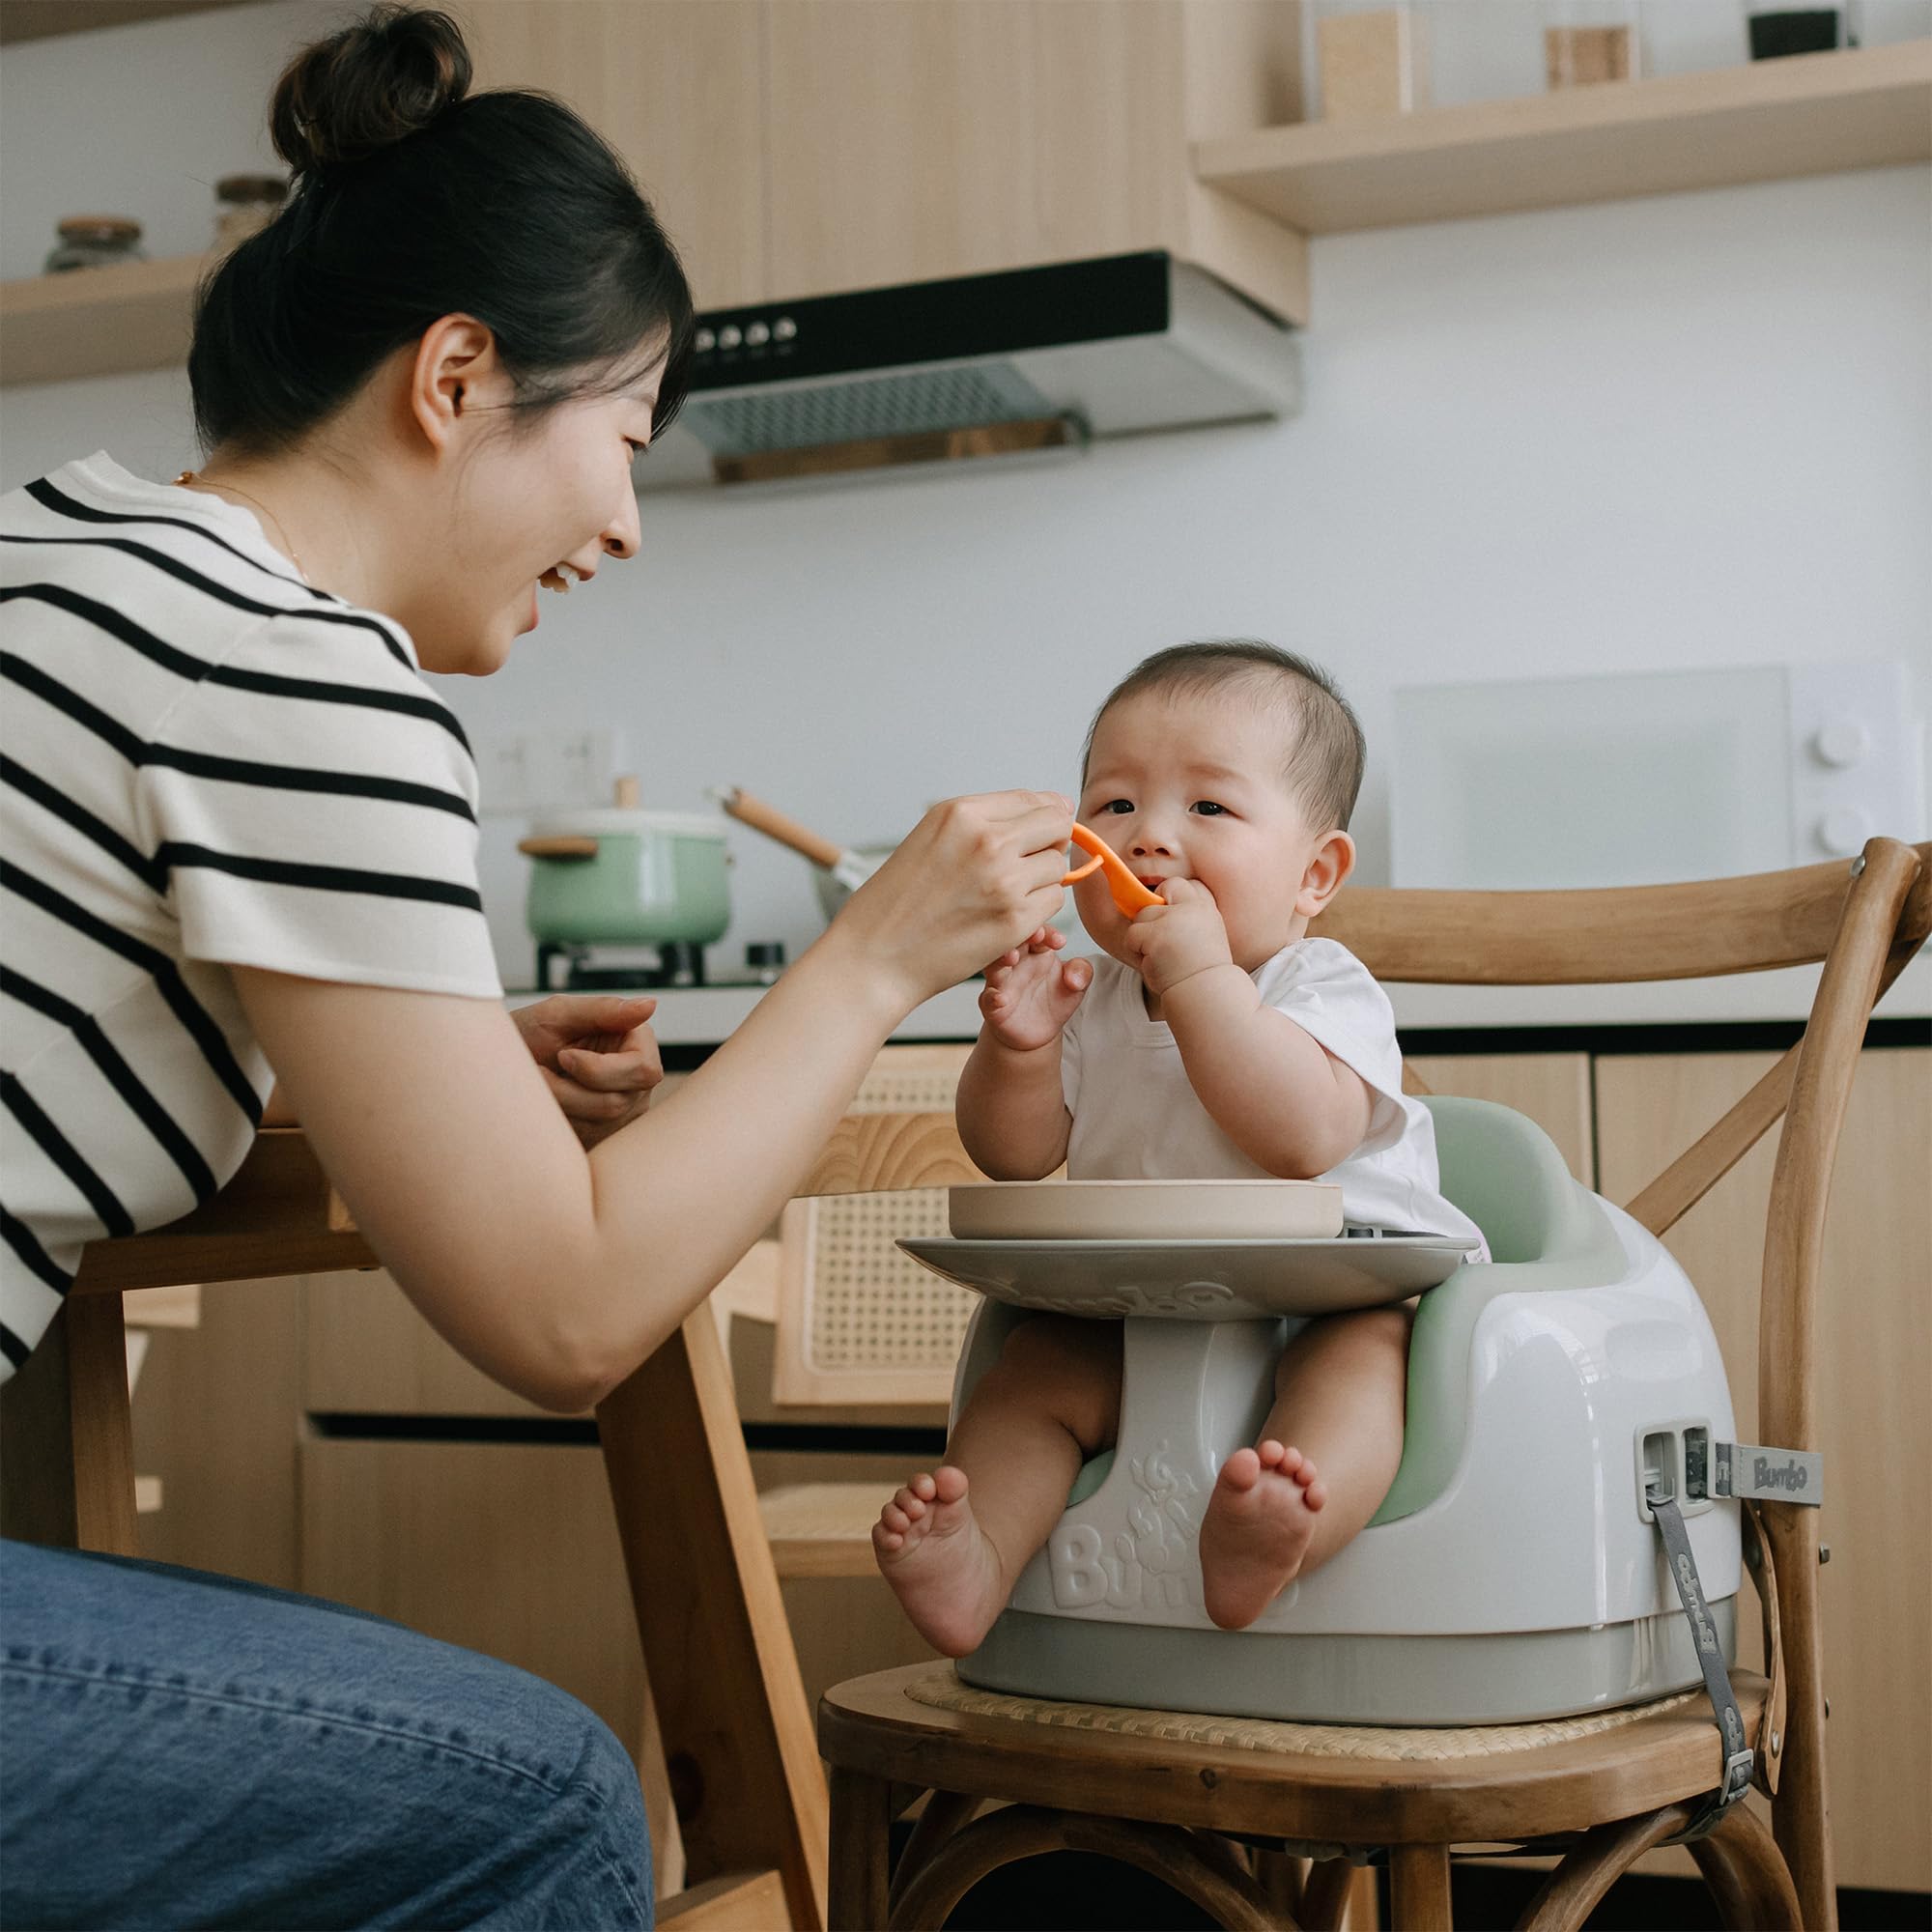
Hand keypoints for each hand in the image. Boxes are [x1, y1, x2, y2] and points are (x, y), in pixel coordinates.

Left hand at [512, 995, 662, 1146]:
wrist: (502, 1066)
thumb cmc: (529, 1033)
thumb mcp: (559, 1014)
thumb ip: (604, 1010)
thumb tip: (650, 1005)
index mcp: (636, 1043)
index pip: (643, 1070)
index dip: (600, 1069)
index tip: (564, 1056)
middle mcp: (637, 1081)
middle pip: (617, 1103)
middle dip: (569, 1091)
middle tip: (542, 1072)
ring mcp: (624, 1111)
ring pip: (597, 1125)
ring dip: (558, 1105)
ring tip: (541, 1084)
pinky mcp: (603, 1134)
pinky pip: (585, 1140)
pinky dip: (559, 1122)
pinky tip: (550, 1103)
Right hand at [834, 791, 1074, 1007]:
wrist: (873, 958)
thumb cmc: (896, 905)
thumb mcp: (931, 839)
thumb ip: (985, 823)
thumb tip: (1052, 806)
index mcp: (961, 813)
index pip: (1033, 799)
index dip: (1044, 817)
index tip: (1039, 835)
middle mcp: (986, 839)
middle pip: (1057, 826)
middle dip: (1049, 845)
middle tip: (1024, 867)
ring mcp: (1004, 879)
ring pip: (1058, 866)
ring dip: (1041, 881)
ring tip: (1004, 896)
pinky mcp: (1015, 919)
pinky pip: (1054, 902)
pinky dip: (1038, 912)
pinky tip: (1004, 917)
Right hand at [980, 926, 1091, 1051]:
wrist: (1038, 1032)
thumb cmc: (1055, 1001)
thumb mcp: (1076, 986)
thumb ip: (1082, 973)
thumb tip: (1073, 977)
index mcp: (1036, 952)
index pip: (1038, 933)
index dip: (1047, 933)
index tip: (1059, 942)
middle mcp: (1016, 963)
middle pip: (1012, 942)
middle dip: (1020, 936)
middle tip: (1035, 935)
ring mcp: (1002, 983)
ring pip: (995, 966)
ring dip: (1001, 959)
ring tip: (1012, 957)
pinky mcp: (994, 1006)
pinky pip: (988, 999)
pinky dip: (992, 997)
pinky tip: (999, 997)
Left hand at [1123, 876, 1235, 998]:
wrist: (1206, 994)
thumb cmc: (1201, 971)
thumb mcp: (1204, 934)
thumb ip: (1185, 917)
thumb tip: (1151, 902)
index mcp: (1205, 906)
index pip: (1177, 884)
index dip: (1167, 899)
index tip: (1171, 922)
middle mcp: (1191, 908)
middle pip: (1154, 900)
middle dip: (1152, 922)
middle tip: (1165, 945)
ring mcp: (1173, 920)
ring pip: (1141, 917)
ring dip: (1144, 939)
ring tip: (1162, 957)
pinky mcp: (1155, 935)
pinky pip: (1131, 936)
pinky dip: (1136, 952)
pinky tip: (1154, 964)